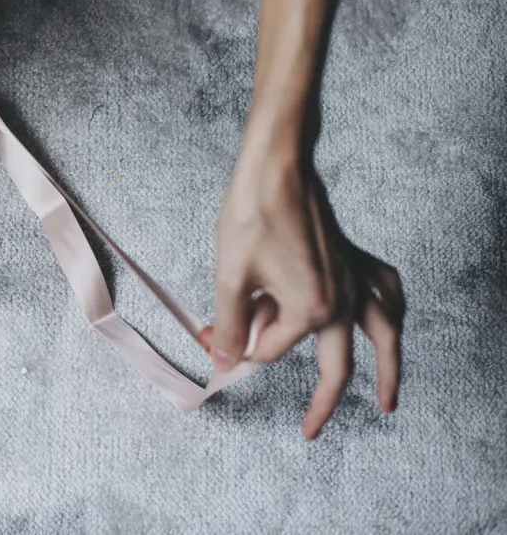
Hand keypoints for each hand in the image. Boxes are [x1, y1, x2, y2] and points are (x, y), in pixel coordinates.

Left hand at [209, 144, 404, 438]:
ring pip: (381, 333)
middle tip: (310, 432)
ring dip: (387, 368)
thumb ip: (230, 325)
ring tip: (387, 401)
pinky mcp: (352, 256)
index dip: (235, 345)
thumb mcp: (230, 275)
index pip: (268, 350)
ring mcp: (352, 278)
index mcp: (310, 310)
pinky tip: (387, 319)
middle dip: (321, 402)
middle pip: (334, 364)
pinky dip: (388, 307)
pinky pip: (383, 288)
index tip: (211, 335)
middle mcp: (340, 300)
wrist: (274, 167)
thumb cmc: (250, 215)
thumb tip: (223, 359)